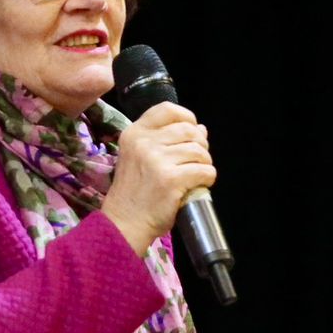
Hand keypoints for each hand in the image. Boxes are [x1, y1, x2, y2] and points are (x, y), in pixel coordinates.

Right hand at [102, 103, 216, 255]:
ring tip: (196, 174)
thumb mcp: (140, 158)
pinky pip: (204, 170)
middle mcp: (144, 143)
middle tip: (196, 160)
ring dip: (205, 163)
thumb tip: (200, 128)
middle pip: (189, 130)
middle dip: (200, 144)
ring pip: (199, 151)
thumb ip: (166, 140)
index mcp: (134, 133)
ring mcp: (157, 160)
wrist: (124, 223)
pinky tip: (199, 185)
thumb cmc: (134, 192)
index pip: (167, 109)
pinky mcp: (171, 179)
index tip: (192, 130)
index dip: (186, 117)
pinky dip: (208, 178)